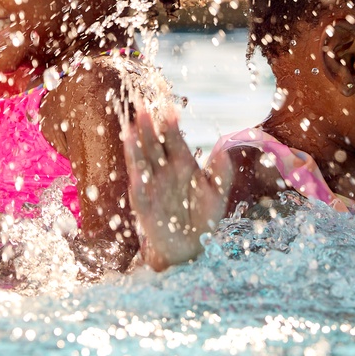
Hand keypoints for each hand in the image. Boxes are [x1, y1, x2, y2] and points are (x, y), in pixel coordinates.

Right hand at [123, 106, 231, 270]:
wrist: (191, 246)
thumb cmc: (204, 217)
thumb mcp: (217, 194)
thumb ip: (221, 173)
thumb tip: (224, 150)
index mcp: (182, 163)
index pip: (174, 139)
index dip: (171, 125)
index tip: (171, 109)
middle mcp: (164, 170)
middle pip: (153, 145)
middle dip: (148, 128)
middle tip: (143, 109)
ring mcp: (152, 186)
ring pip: (141, 162)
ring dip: (136, 148)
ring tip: (130, 130)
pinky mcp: (144, 205)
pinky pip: (140, 192)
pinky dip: (138, 182)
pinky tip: (135, 171)